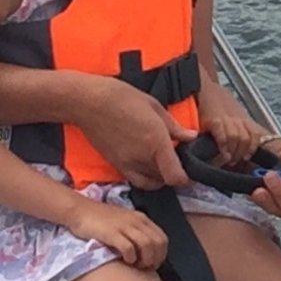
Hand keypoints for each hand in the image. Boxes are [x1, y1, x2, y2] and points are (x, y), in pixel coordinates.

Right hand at [70, 200, 167, 269]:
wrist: (80, 211)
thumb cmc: (101, 220)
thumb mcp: (125, 222)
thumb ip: (136, 232)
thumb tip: (146, 251)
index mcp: (141, 219)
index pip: (162, 238)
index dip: (161, 254)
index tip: (153, 264)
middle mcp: (136, 221)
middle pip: (157, 243)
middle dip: (155, 259)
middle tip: (145, 268)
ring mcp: (124, 226)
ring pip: (146, 245)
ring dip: (144, 260)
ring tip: (136, 266)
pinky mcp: (111, 233)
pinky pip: (128, 247)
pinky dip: (131, 257)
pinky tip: (126, 261)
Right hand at [76, 80, 192, 190]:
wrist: (89, 103)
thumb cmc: (123, 97)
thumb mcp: (155, 106)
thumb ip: (175, 126)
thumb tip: (191, 137)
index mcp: (156, 142)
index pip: (174, 176)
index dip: (186, 179)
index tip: (190, 170)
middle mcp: (142, 158)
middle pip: (165, 180)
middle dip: (175, 174)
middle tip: (179, 162)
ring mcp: (127, 164)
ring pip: (150, 183)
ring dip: (160, 178)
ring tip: (165, 165)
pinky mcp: (115, 165)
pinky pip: (135, 181)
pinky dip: (145, 180)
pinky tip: (149, 167)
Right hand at [198, 84, 262, 166]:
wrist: (203, 86)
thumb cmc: (216, 100)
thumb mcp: (232, 111)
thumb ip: (237, 124)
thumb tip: (240, 143)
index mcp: (243, 117)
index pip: (256, 134)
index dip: (253, 148)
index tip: (248, 157)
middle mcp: (237, 118)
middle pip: (246, 139)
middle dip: (241, 153)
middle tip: (234, 161)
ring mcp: (226, 119)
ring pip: (237, 139)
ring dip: (233, 152)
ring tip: (228, 159)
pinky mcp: (214, 121)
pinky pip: (223, 136)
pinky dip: (224, 146)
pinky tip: (222, 153)